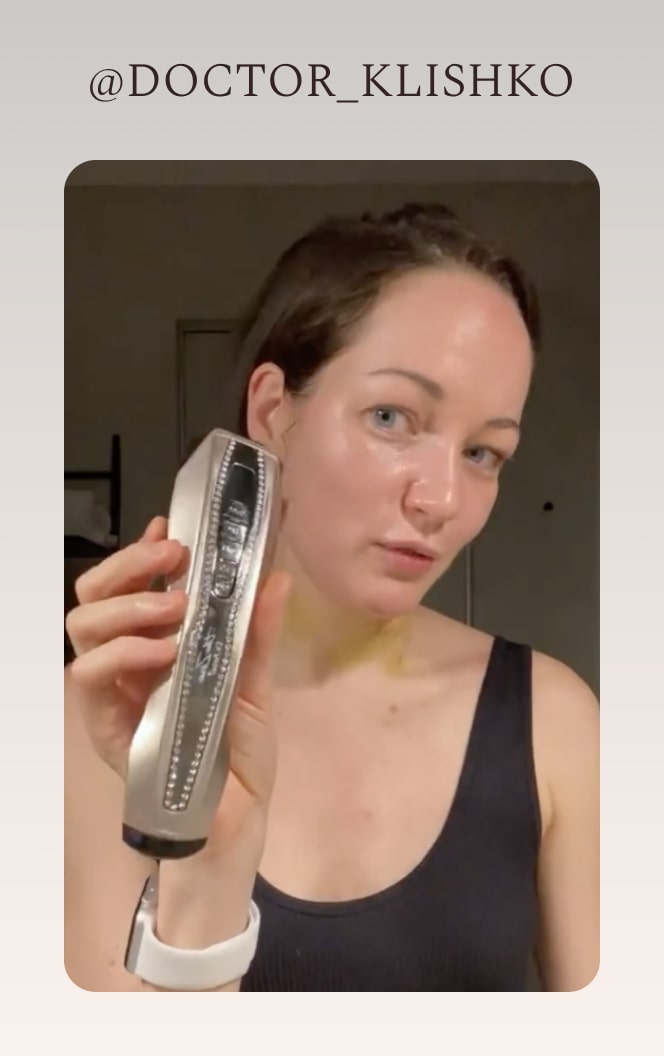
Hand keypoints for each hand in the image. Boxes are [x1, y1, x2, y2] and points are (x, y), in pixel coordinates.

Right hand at [66, 515, 290, 861]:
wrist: (233, 822)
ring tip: (176, 609)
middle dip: (128, 565)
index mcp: (158, 644)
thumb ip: (256, 633)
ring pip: (83, 625)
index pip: (130, 585)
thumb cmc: (239, 755)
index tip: (169, 529)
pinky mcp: (105, 724)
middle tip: (174, 557)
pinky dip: (121, 653)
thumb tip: (275, 577)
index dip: (140, 552)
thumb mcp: (254, 686)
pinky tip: (161, 653)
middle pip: (94, 595)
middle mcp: (128, 661)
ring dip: (128, 605)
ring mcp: (113, 691)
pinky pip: (88, 675)